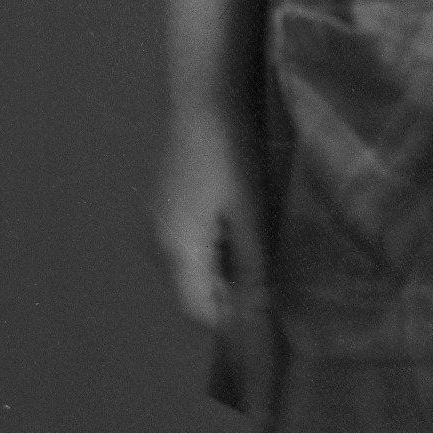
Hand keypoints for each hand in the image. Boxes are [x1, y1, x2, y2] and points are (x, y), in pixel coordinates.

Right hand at [151, 102, 277, 414]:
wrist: (204, 98)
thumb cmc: (232, 153)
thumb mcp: (252, 214)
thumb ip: (253, 267)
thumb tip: (261, 313)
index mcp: (176, 249)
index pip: (201, 312)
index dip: (233, 328)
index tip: (268, 335)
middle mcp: (157, 243)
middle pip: (195, 294)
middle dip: (231, 302)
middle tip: (276, 302)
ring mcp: (156, 225)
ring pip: (193, 272)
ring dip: (224, 277)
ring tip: (266, 268)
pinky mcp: (164, 209)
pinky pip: (189, 250)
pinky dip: (215, 255)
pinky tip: (244, 237)